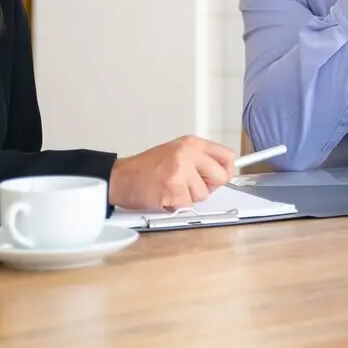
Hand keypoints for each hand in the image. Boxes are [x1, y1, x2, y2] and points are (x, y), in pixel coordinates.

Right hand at [108, 135, 235, 210]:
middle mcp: (188, 153)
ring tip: (172, 188)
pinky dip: (177, 205)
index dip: (227, 170)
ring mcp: (181, 170)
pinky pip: (187, 204)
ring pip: (203, 194)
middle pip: (221, 176)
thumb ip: (198, 159)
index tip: (222, 177)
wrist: (121, 177)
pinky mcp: (173, 188)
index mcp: (191, 143)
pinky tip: (164, 195)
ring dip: (189, 197)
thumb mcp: (175, 152)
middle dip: (209, 187)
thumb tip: (222, 172)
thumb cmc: (145, 168)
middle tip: (191, 186)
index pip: (227, 155)